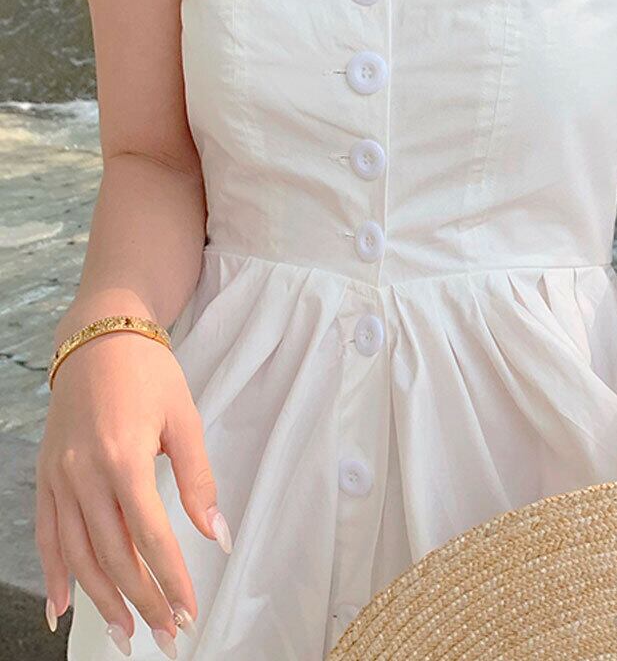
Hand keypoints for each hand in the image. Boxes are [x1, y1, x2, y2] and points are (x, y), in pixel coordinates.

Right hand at [35, 330, 228, 655]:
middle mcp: (84, 475)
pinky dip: (54, 574)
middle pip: (112, 555)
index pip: (150, 537)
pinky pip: (46, 535)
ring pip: (76, 555)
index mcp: (123, 459)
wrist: (100, 337)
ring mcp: (59, 478)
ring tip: (124, 634)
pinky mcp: (46, 476)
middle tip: (165, 635)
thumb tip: (218, 535)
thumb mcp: (185, 419)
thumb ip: (199, 481)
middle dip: (140, 601)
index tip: (189, 610)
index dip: (170, 579)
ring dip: (100, 600)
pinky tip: (64, 606)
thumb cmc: (149, 374)